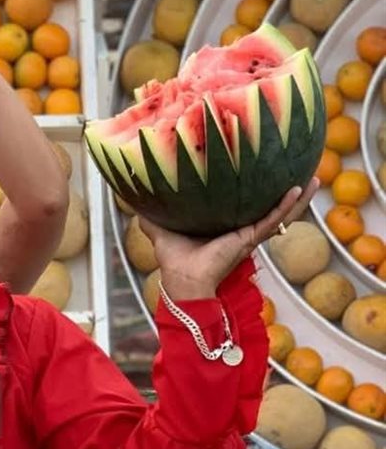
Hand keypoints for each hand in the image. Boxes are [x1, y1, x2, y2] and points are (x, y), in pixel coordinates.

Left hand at [145, 178, 318, 300]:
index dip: (255, 188)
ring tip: (316, 178)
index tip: (265, 168)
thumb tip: (133, 198)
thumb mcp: (161, 228)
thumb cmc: (174, 259)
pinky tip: (301, 188)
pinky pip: (273, 219)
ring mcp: (248, 234)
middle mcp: (240, 228)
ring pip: (280, 212)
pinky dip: (287, 205)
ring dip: (298, 197)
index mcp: (224, 225)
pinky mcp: (249, 239)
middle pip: (269, 206)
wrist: (182, 280)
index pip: (244, 203)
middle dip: (285, 190)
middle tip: (301, 170)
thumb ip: (151, 215)